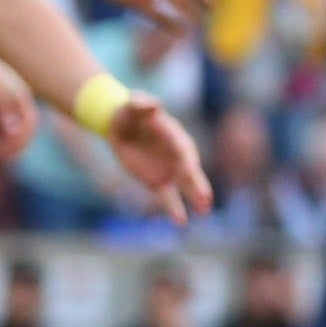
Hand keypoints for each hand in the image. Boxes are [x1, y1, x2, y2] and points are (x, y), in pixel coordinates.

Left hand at [0, 49, 36, 164]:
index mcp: (18, 95)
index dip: (15, 143)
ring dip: (1, 146)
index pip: (26, 127)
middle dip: (9, 147)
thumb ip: (1, 101)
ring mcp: (0, 103)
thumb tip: (13, 129)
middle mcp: (13, 100)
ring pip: (8, 133)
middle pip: (21, 132)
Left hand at [108, 97, 212, 224]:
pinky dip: (173, 209)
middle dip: (196, 185)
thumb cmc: (128, 113)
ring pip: (183, 186)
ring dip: (193, 198)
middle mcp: (177, 155)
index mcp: (174, 136)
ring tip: (204, 211)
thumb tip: (153, 104)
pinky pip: (168, 196)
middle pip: (189, 171)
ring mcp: (170, 169)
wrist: (120, 126)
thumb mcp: (131, 106)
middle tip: (206, 198)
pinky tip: (180, 222)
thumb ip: (141, 104)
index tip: (189, 169)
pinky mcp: (157, 181)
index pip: (182, 148)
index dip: (185, 159)